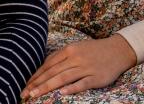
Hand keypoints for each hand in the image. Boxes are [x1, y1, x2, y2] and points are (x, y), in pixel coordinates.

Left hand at [21, 35, 136, 99]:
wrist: (118, 50)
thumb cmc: (94, 50)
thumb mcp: (76, 48)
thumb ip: (61, 57)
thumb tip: (44, 68)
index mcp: (69, 50)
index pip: (48, 64)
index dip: (36, 76)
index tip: (25, 85)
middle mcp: (76, 58)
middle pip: (53, 72)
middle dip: (37, 84)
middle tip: (24, 94)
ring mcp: (86, 67)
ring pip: (63, 78)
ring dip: (47, 87)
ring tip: (35, 95)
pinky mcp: (97, 77)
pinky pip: (82, 83)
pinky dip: (72, 88)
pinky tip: (62, 93)